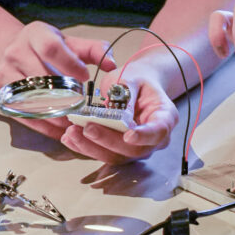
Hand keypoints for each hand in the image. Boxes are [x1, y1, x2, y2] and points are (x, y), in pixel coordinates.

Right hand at [0, 21, 117, 141]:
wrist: (5, 51)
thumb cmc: (45, 48)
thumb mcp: (68, 42)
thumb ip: (93, 50)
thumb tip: (112, 65)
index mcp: (36, 34)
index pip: (51, 48)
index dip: (69, 64)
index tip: (85, 78)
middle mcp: (15, 52)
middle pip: (40, 76)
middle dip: (63, 94)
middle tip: (81, 106)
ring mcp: (3, 73)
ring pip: (29, 98)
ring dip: (53, 113)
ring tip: (72, 121)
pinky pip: (21, 113)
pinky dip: (41, 124)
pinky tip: (58, 129)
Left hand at [61, 69, 178, 162]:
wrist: (136, 85)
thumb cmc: (137, 79)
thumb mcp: (132, 78)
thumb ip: (126, 94)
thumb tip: (119, 113)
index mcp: (165, 117)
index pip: (158, 131)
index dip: (144, 136)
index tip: (128, 135)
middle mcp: (154, 138)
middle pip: (133, 149)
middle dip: (107, 140)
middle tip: (87, 128)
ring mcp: (137, 148)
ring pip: (116, 156)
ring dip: (92, 147)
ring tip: (72, 132)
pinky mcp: (120, 151)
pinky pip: (103, 154)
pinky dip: (85, 147)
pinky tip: (69, 138)